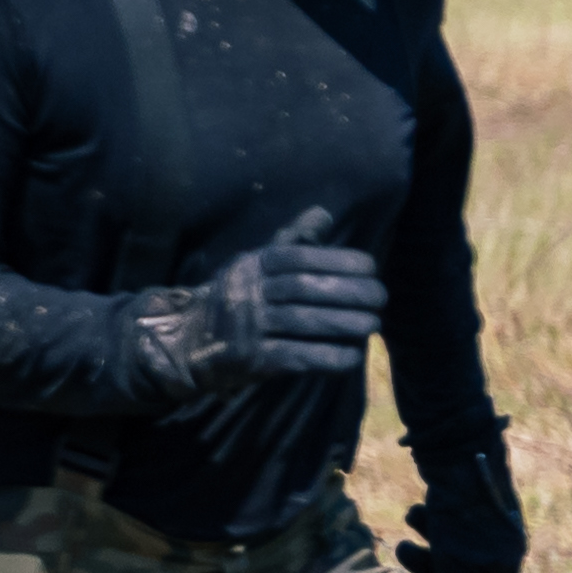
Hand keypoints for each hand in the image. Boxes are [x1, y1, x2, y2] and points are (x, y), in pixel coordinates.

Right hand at [133, 226, 385, 394]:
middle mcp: (247, 292)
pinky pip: (292, 357)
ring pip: (301, 322)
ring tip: (373, 325)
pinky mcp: (250, 359)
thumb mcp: (259, 263)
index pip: (297, 257)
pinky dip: (325, 358)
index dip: (337, 260)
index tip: (371, 267)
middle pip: (303, 289)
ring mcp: (247, 326)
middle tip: (380, 299)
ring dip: (343, 325)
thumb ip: (293, 241)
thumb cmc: (240, 296)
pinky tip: (351, 357)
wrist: (191, 340)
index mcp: (253, 264)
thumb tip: (324, 213)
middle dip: (348, 293)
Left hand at [400, 424, 527, 572]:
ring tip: (408, 525)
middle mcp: (502, 543)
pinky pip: (450, 527)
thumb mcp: (456, 567)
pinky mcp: (472, 505)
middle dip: (430, 570)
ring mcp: (488, 523)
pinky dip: (431, 524)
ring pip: (452, 549)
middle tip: (402, 557)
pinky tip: (418, 510)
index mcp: (507, 561)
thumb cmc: (458, 516)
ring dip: (426, 543)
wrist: (460, 451)